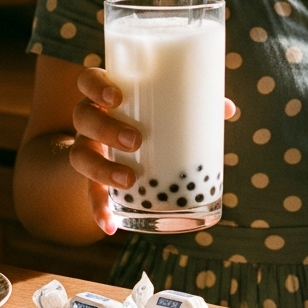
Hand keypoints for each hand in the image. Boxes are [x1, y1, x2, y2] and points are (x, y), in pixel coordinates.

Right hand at [69, 67, 236, 234]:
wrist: (114, 149)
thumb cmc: (147, 118)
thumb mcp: (163, 108)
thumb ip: (192, 104)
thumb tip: (227, 108)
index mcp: (105, 96)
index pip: (88, 81)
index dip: (96, 86)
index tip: (117, 97)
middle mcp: (90, 121)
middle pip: (84, 117)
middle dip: (106, 128)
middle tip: (135, 140)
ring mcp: (88, 149)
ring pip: (80, 156)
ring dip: (102, 169)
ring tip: (129, 180)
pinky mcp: (91, 179)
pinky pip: (90, 195)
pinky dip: (99, 211)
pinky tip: (109, 226)